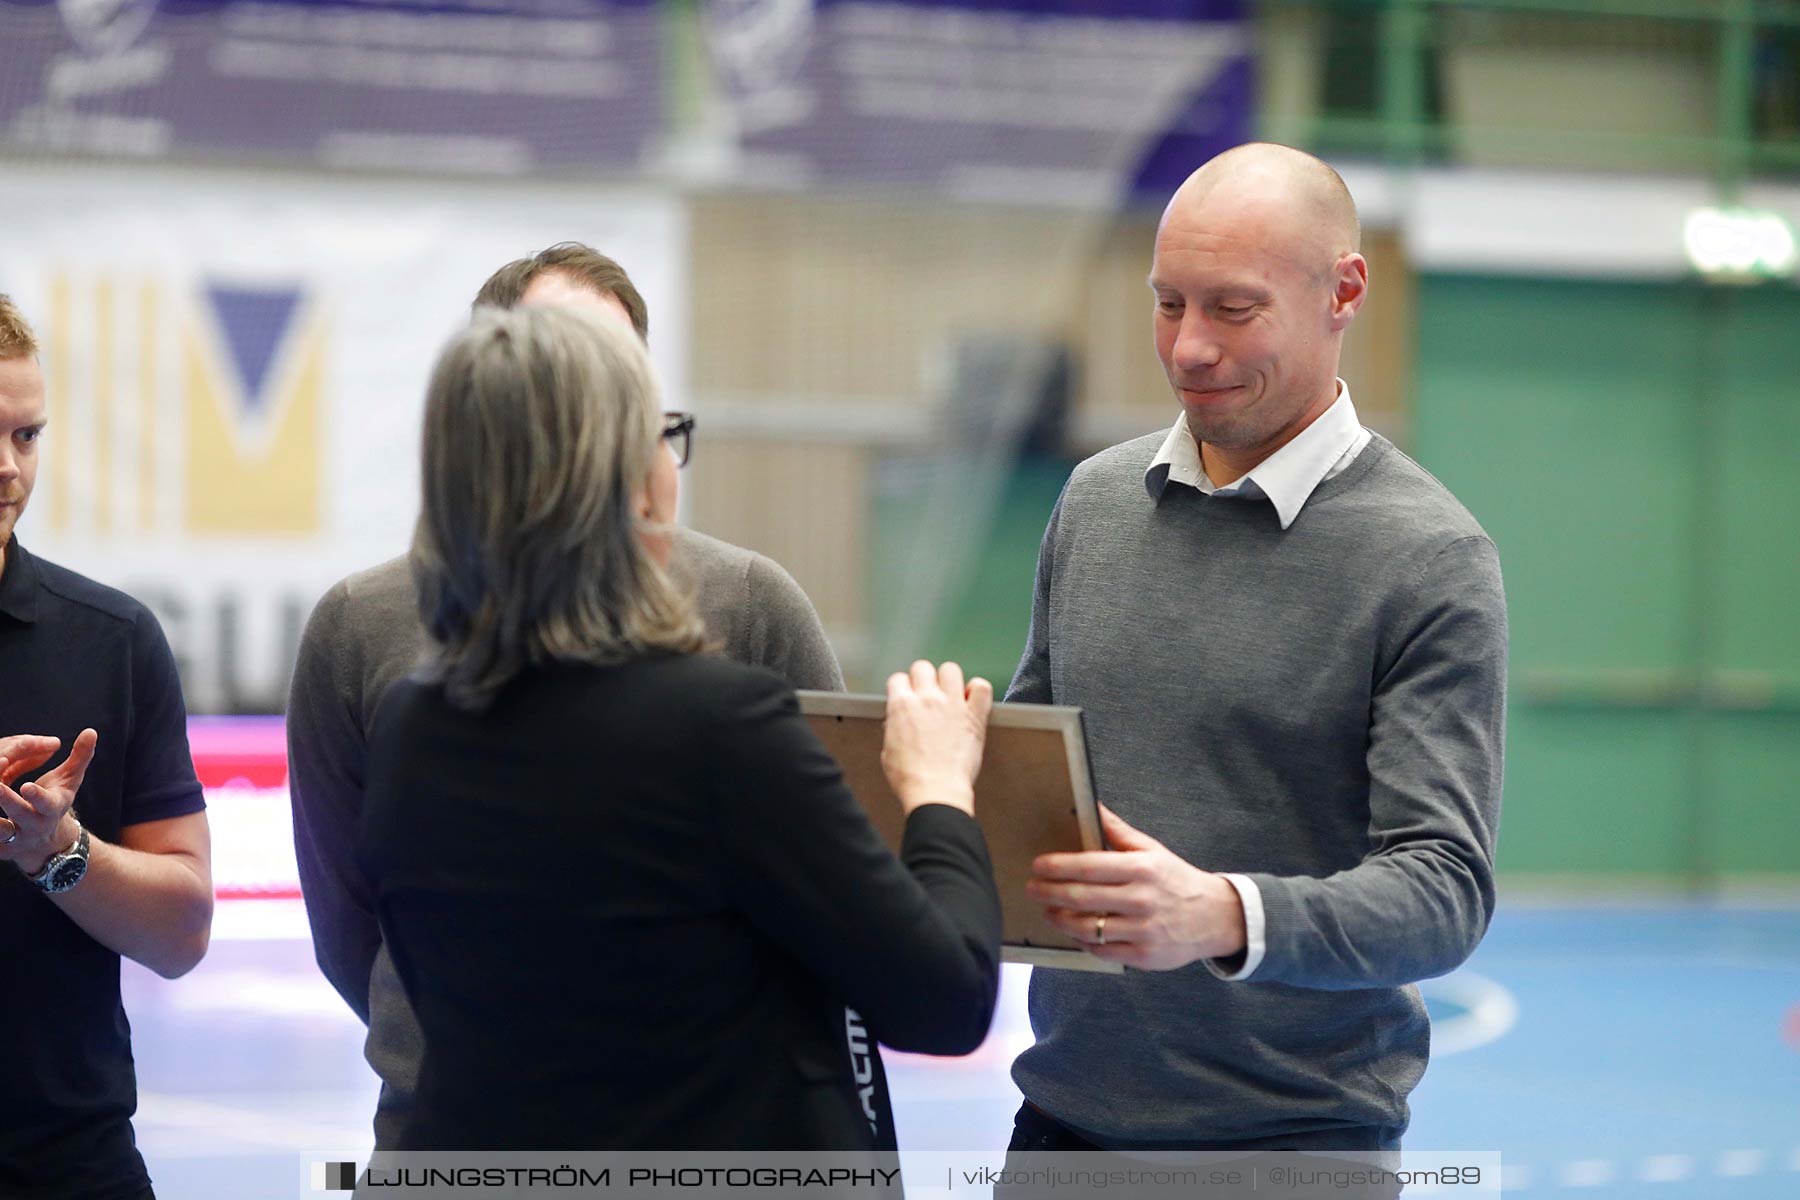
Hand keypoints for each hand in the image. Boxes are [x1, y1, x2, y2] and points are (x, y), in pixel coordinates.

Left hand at [0, 727, 97, 875]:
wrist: (44, 843)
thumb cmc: (53, 803)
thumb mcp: (70, 781)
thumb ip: (80, 757)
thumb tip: (91, 731)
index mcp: (53, 808)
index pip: (48, 803)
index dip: (37, 796)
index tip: (26, 787)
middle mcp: (35, 824)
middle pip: (20, 813)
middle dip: (7, 800)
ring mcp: (16, 838)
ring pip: (0, 830)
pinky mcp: (1, 847)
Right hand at [881, 660, 993, 815]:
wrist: (935, 791)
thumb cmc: (911, 778)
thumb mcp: (888, 752)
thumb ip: (893, 730)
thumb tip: (897, 724)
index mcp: (901, 706)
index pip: (898, 678)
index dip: (902, 687)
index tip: (906, 694)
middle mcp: (927, 699)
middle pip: (923, 667)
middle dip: (923, 678)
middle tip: (926, 693)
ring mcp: (952, 704)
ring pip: (951, 669)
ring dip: (949, 679)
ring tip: (950, 693)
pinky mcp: (974, 715)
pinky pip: (982, 687)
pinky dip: (978, 689)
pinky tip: (972, 699)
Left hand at [1026, 805, 1246, 969]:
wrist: (1214, 917)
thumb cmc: (1175, 879)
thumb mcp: (1150, 849)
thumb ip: (1117, 830)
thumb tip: (1090, 803)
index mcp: (1141, 868)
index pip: (1089, 866)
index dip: (1058, 866)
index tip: (1037, 865)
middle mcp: (1141, 899)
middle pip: (1082, 898)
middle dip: (1050, 892)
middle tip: (1031, 889)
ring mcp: (1142, 930)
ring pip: (1087, 928)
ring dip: (1060, 919)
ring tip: (1048, 911)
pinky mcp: (1143, 955)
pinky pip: (1101, 950)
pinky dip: (1081, 941)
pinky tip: (1072, 931)